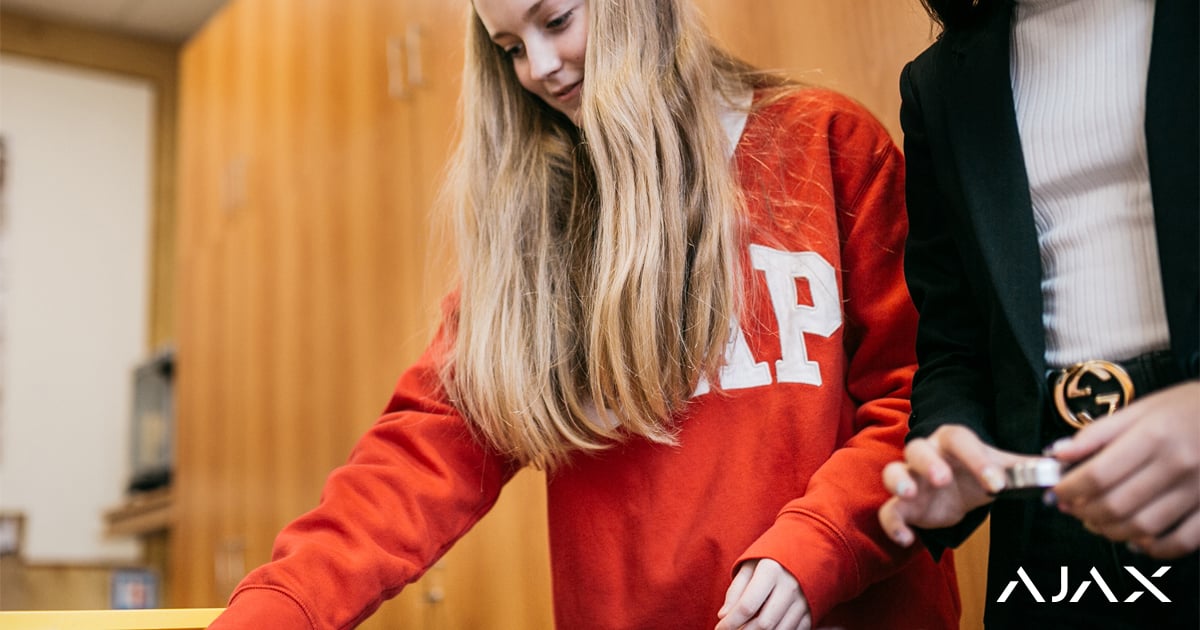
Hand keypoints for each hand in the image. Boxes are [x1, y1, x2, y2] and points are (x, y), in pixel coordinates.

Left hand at [716, 558, 809, 629]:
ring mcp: (804, 600)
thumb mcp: (749, 566)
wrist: (806, 549)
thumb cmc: (770, 558)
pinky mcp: (812, 612)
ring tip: (745, 628)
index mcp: (771, 570)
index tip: (719, 629)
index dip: (730, 623)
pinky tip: (763, 628)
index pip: (747, 606)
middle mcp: (790, 586)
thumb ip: (735, 591)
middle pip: (763, 623)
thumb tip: (724, 616)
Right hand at [878, 424, 1034, 545]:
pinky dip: (892, 524)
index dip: (976, 459)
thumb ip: (1029, 468)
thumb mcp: (1003, 469)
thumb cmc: (977, 475)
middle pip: (917, 447)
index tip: (997, 485)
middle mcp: (926, 454)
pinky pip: (887, 511)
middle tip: (943, 479)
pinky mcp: (901, 506)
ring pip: (892, 471)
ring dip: (898, 481)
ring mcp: (910, 479)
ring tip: (910, 494)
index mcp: (953, 442)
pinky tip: (907, 539)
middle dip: (928, 462)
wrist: (955, 491)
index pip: (961, 440)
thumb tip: (1063, 467)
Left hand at [1049, 382, 1199, 558]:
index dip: (1068, 488)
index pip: (1098, 474)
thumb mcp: (1141, 408)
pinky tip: (1136, 539)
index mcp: (1153, 437)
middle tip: (1069, 507)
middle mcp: (1176, 466)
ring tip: (1094, 521)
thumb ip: (1097, 433)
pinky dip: (1153, 548)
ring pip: (1143, 528)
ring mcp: (1198, 491)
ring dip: (1109, 530)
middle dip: (1083, 511)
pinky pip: (1181, 541)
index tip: (1055, 490)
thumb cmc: (1187, 408)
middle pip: (1116, 505)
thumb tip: (1058, 452)